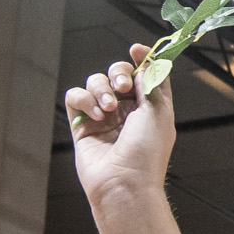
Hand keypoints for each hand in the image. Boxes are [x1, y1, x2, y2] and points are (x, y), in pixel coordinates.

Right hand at [65, 43, 174, 204]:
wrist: (124, 183)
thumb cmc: (146, 152)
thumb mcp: (158, 111)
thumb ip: (150, 80)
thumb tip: (143, 58)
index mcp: (149, 107)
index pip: (144, 74)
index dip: (141, 58)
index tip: (136, 50)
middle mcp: (126, 110)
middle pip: (117, 73)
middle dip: (118, 73)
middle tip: (122, 86)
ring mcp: (103, 117)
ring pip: (95, 82)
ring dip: (101, 89)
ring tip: (108, 109)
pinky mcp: (81, 125)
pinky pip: (75, 97)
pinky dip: (84, 100)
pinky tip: (96, 116)